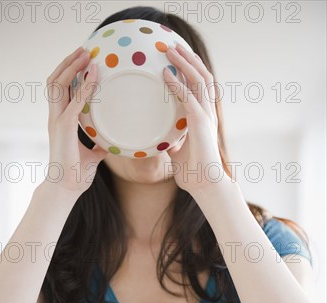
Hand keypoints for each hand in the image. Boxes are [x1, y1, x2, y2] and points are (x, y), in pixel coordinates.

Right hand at [46, 46, 107, 195]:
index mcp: (60, 121)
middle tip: (85, 50)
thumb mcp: (93, 155)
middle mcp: (55, 117)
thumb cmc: (76, 174)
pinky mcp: (63, 127)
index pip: (60, 90)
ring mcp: (57, 121)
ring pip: (58, 84)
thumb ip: (99, 144)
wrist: (66, 189)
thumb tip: (112, 142)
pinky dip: (84, 86)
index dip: (69, 72)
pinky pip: (74, 101)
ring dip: (72, 67)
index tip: (83, 61)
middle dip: (69, 63)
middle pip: (56, 80)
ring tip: (86, 54)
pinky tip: (94, 75)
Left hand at [163, 44, 228, 193]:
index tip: (177, 58)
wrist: (205, 185)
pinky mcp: (201, 123)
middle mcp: (208, 112)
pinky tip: (166, 75)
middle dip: (188, 59)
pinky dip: (177, 84)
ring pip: (199, 80)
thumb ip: (176, 142)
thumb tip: (166, 141)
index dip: (190, 70)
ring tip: (170, 51)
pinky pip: (189, 97)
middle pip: (202, 76)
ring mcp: (207, 116)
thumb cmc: (194, 172)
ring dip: (184, 63)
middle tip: (172, 46)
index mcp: (204, 117)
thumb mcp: (180, 152)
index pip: (200, 86)